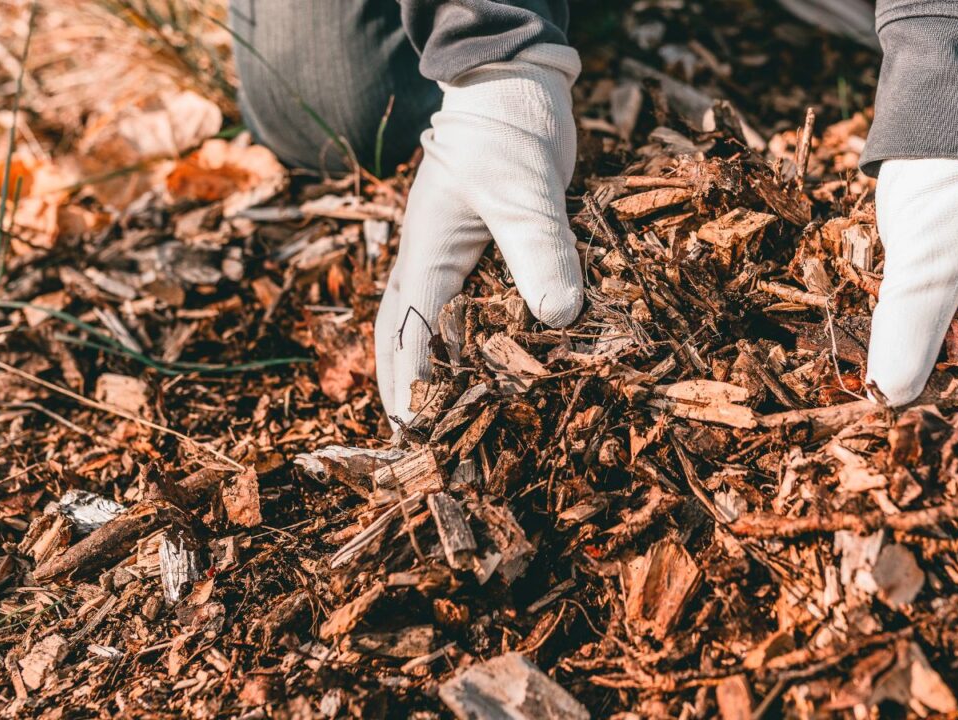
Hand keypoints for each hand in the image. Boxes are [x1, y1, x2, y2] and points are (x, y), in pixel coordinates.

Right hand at [375, 45, 584, 428]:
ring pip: (423, 319)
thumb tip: (558, 317)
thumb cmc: (509, 134)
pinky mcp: (479, 249)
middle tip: (410, 438)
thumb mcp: (524, 191)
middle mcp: (429, 258)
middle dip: (402, 384)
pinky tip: (484, 359)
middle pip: (399, 332)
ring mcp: (450, 253)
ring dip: (423, 364)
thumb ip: (538, 248)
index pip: (411, 331)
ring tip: (432, 412)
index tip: (417, 432)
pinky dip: (461, 336)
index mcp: (427, 252)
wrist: (514, 89)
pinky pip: (461, 303)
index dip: (413, 384)